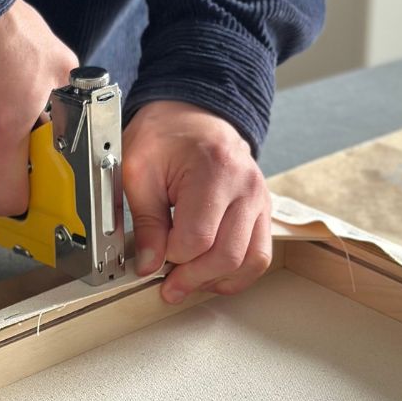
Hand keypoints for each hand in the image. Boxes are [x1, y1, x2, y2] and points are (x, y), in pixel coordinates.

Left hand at [123, 102, 272, 303]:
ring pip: (250, 262)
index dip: (172, 257)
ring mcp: (260, 201)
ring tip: (190, 283)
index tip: (155, 259)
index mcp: (215, 170)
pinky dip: (236, 274)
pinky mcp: (262, 212)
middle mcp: (247, 187)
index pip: (198, 238)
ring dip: (217, 281)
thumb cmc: (165, 136)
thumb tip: (148, 265)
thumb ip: (145, 222)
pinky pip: (259, 256)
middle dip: (193, 278)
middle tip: (169, 285)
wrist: (192, 115)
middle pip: (227, 255)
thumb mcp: (138, 171)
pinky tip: (211, 276)